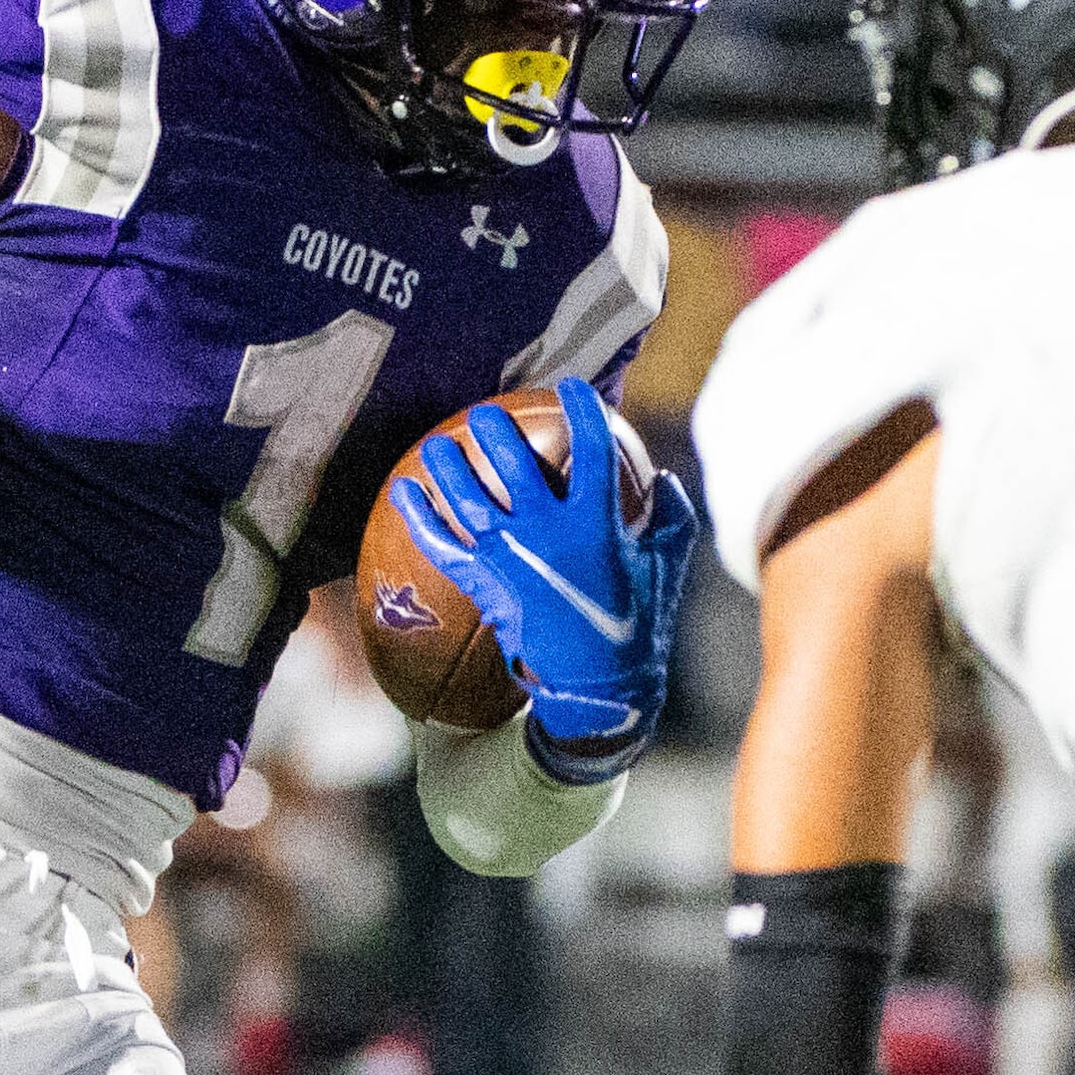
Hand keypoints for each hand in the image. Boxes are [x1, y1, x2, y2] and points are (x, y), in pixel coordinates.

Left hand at [391, 378, 697, 765]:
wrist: (599, 687)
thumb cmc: (639, 624)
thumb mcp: (668, 567)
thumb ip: (672, 519)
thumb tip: (666, 480)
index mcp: (598, 523)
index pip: (593, 449)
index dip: (583, 411)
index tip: (572, 388)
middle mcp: (549, 532)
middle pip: (516, 463)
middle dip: (497, 431)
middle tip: (486, 413)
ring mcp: (512, 558)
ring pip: (469, 498)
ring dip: (449, 466)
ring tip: (438, 445)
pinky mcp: (486, 584)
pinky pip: (442, 545)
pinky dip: (419, 517)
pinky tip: (403, 492)